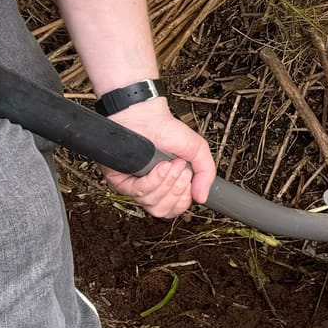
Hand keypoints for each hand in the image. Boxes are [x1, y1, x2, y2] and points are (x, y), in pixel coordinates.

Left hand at [105, 99, 215, 217]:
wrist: (147, 117)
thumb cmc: (167, 130)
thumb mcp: (197, 151)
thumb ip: (206, 174)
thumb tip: (202, 197)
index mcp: (169, 184)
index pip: (175, 209)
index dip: (184, 199)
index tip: (189, 180)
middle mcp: (151, 188)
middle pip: (164, 210)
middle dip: (177, 190)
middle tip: (181, 169)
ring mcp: (136, 186)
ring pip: (152, 203)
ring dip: (167, 182)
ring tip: (171, 164)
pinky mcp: (120, 182)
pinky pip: (139, 193)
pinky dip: (154, 180)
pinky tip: (160, 167)